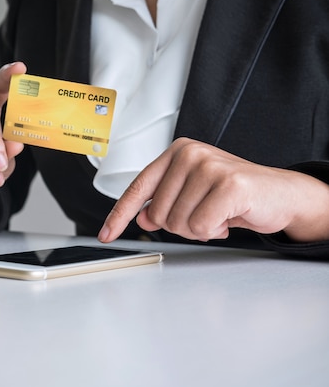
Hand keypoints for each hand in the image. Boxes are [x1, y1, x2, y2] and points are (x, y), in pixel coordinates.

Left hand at [98, 137, 328, 242]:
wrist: (280, 195)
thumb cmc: (233, 194)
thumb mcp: (191, 196)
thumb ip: (164, 203)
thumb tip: (143, 218)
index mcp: (176, 153)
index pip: (138, 188)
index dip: (120, 215)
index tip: (106, 234)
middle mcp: (189, 153)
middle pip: (159, 214)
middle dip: (181, 226)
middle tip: (205, 215)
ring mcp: (208, 165)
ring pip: (178, 223)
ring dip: (199, 229)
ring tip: (218, 214)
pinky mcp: (229, 183)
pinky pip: (201, 226)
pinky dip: (214, 231)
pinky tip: (228, 219)